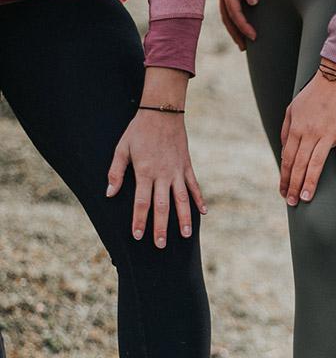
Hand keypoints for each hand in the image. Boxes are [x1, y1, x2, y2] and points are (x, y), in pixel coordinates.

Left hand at [106, 67, 206, 247]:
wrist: (162, 112)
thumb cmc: (138, 131)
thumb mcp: (122, 149)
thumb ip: (116, 172)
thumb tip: (110, 193)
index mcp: (145, 172)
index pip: (141, 202)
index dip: (139, 220)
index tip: (137, 236)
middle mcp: (162, 175)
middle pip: (162, 206)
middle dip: (161, 227)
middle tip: (160, 245)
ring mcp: (177, 172)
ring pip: (182, 200)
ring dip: (184, 219)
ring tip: (187, 235)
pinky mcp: (187, 166)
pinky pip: (194, 186)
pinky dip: (199, 200)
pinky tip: (204, 213)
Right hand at [215, 0, 258, 49]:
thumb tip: (253, 3)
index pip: (235, 13)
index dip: (244, 26)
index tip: (254, 37)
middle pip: (227, 18)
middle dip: (236, 34)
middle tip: (244, 48)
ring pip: (226, 14)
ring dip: (232, 28)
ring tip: (240, 40)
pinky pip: (227, 7)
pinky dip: (232, 18)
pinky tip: (237, 22)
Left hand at [280, 60, 335, 204]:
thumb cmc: (314, 93)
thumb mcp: (292, 108)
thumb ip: (286, 130)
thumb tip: (284, 149)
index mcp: (296, 129)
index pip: (287, 159)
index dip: (284, 177)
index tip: (283, 192)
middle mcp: (310, 133)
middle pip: (299, 164)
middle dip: (294, 185)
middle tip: (293, 202)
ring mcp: (328, 133)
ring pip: (317, 163)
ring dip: (311, 182)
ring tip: (307, 198)